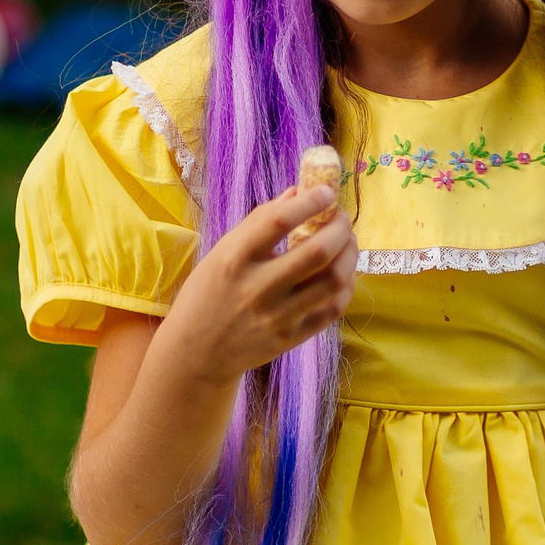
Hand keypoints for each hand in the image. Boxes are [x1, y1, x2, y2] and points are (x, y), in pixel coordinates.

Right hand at [151, 184, 356, 387]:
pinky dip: (345, 285)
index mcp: (235, 258)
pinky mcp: (290, 339)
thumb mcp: (222, 251)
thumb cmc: (208, 292)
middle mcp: (257, 288)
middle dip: (340, 227)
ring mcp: (277, 317)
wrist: (195, 352)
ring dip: (349, 254)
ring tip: (347, 241)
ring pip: (333, 281)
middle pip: (317, 252)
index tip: (326, 192)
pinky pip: (333, 310)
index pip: (279, 221)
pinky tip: (342, 272)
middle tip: (341, 218)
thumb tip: (299, 191)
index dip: (310, 202)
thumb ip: (259, 221)